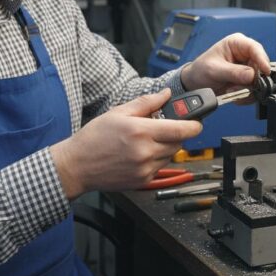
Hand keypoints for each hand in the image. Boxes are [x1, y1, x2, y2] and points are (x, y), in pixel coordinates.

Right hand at [49, 89, 201, 198]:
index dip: (194, 125)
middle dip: (176, 133)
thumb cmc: (94, 138)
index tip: (197, 121)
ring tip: (145, 141)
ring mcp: (145, 169)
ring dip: (166, 147)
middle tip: (163, 127)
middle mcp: (145, 152)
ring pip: (170, 155)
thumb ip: (146, 102)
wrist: (77, 165)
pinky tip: (139, 154)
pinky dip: (156, 159)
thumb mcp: (118, 112)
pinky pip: (160, 167)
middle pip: (178, 142)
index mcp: (141, 131)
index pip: (181, 129)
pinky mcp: (143, 180)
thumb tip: (166, 94)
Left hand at [180, 33, 271, 95]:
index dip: (262, 59)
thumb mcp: (214, 70)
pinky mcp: (248, 81)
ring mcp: (247, 68)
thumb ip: (233, 72)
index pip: (255, 48)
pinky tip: (233, 94)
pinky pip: (255, 90)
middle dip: (252, 79)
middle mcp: (245, 54)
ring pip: (259, 80)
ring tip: (231, 90)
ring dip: (247, 89)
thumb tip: (251, 75)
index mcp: (236, 43)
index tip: (265, 71)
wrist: (196, 84)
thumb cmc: (201, 70)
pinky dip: (246, 95)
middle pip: (260, 66)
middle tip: (239, 87)